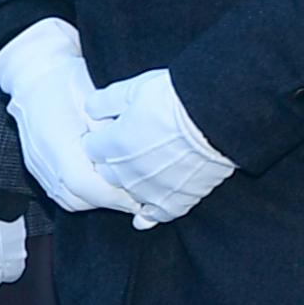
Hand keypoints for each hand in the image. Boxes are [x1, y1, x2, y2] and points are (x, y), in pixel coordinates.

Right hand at [0, 18, 138, 218]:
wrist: (33, 72)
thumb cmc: (65, 82)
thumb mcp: (95, 104)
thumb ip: (110, 136)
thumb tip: (132, 160)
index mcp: (57, 146)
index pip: (86, 186)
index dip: (115, 196)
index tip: (139, 195)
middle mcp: (44, 162)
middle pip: (78, 199)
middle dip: (109, 201)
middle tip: (135, 193)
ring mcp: (38, 167)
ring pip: (69, 199)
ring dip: (94, 199)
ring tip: (117, 187)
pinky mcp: (38, 167)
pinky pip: (61, 192)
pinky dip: (81, 193)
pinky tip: (97, 180)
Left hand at [86, 71, 233, 223]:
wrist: (213, 119)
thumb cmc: (174, 100)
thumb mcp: (133, 90)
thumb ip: (105, 102)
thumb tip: (90, 108)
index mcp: (112, 146)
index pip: (91, 148)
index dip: (99, 137)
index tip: (109, 130)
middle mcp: (126, 173)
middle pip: (106, 172)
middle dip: (112, 161)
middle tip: (130, 146)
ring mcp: (149, 190)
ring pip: (129, 192)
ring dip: (133, 181)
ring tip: (146, 167)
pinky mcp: (175, 201)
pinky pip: (157, 215)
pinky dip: (151, 213)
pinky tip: (147, 213)